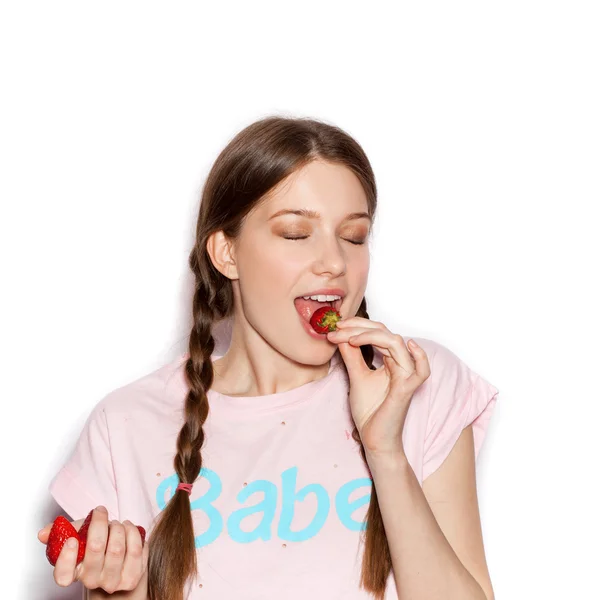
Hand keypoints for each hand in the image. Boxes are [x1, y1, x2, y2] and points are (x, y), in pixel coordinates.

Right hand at [38, 506, 147, 592]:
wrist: (120, 560)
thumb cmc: (96, 544)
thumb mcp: (78, 535)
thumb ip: (60, 531)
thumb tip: (43, 533)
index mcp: (73, 572)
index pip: (63, 575)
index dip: (66, 557)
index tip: (72, 539)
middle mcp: (91, 580)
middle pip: (95, 548)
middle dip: (100, 523)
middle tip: (101, 513)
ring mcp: (112, 582)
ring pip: (117, 548)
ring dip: (118, 527)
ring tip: (117, 523)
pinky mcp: (132, 578)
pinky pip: (137, 550)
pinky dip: (133, 532)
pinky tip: (129, 529)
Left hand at [327, 317, 429, 456]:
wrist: (374, 438)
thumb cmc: (370, 411)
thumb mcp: (356, 376)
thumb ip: (351, 356)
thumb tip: (340, 335)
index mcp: (390, 360)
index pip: (378, 332)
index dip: (357, 326)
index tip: (336, 327)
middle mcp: (400, 364)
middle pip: (385, 332)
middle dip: (360, 327)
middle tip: (338, 328)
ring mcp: (405, 376)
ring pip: (396, 343)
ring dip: (371, 335)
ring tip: (349, 339)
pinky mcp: (406, 390)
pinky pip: (421, 371)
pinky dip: (420, 357)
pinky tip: (409, 344)